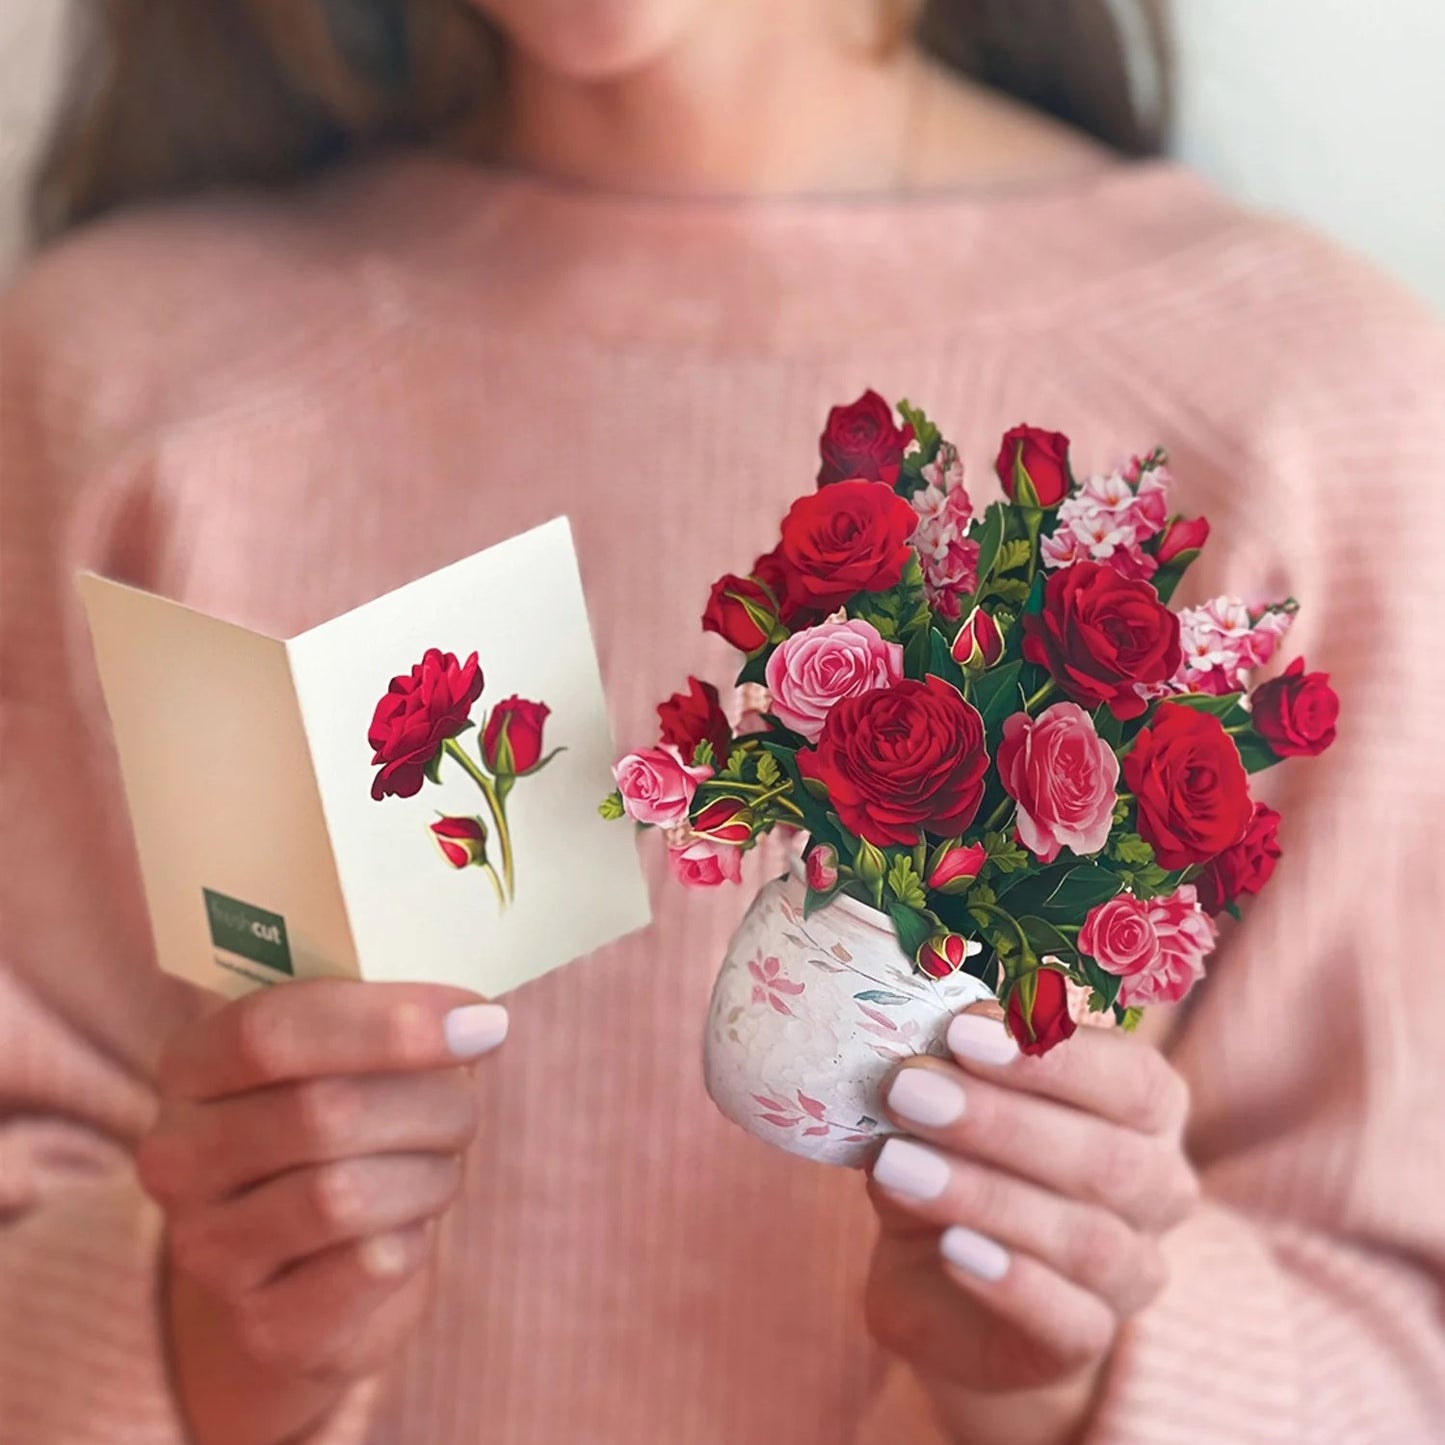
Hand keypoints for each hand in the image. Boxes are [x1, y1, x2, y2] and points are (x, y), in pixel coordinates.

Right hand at [137, 981, 507, 1444]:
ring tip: (439, 1164)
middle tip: (467, 1103)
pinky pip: (370, 1265)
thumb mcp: (345, 1061)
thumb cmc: (345, 1134)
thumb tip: (476, 1019)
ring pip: (345, 1195)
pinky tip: (410, 1225)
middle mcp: (177, 1157)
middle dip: (429, 1103)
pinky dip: (415, 1236)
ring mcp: (207, 1247)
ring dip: (428, 1171)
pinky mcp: (262, 1324)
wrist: (309, 1276)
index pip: (270, 1032)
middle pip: (322, 1113)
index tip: (478, 1021)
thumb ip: (389, 1024)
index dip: (385, 1024)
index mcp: (192, 1065)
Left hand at [863, 1003, 1198, 1444]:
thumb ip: (943, 1074)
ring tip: (898, 1166)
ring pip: (1085, 1239)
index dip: (1054, 1055)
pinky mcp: (1084, 1342)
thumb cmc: (959, 1157)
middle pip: (1106, 1158)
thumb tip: (908, 1049)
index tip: (962, 1031)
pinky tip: (951, 1248)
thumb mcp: (946, 1103)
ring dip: (985, 1194)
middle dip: (1000, 1120)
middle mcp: (1158, 1189)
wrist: (945, 1281)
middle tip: (909, 1089)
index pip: (1133, 1079)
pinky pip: (1068, 1319)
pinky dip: (1009, 1281)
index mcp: (1144, 1109)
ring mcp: (1130, 1274)